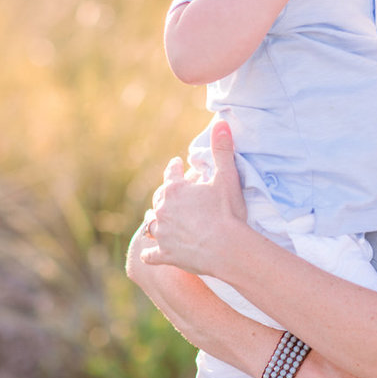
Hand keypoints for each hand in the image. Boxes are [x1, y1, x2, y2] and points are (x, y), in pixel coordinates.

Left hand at [141, 121, 248, 277]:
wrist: (226, 248)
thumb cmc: (227, 212)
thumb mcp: (227, 177)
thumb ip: (222, 149)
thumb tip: (221, 122)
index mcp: (176, 190)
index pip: (171, 174)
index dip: (174, 167)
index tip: (176, 162)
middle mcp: (163, 210)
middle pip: (159, 199)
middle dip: (163, 195)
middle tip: (168, 193)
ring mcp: (162, 233)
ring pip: (151, 223)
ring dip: (153, 220)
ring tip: (155, 219)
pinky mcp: (165, 255)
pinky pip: (151, 254)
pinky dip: (150, 253)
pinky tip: (148, 254)